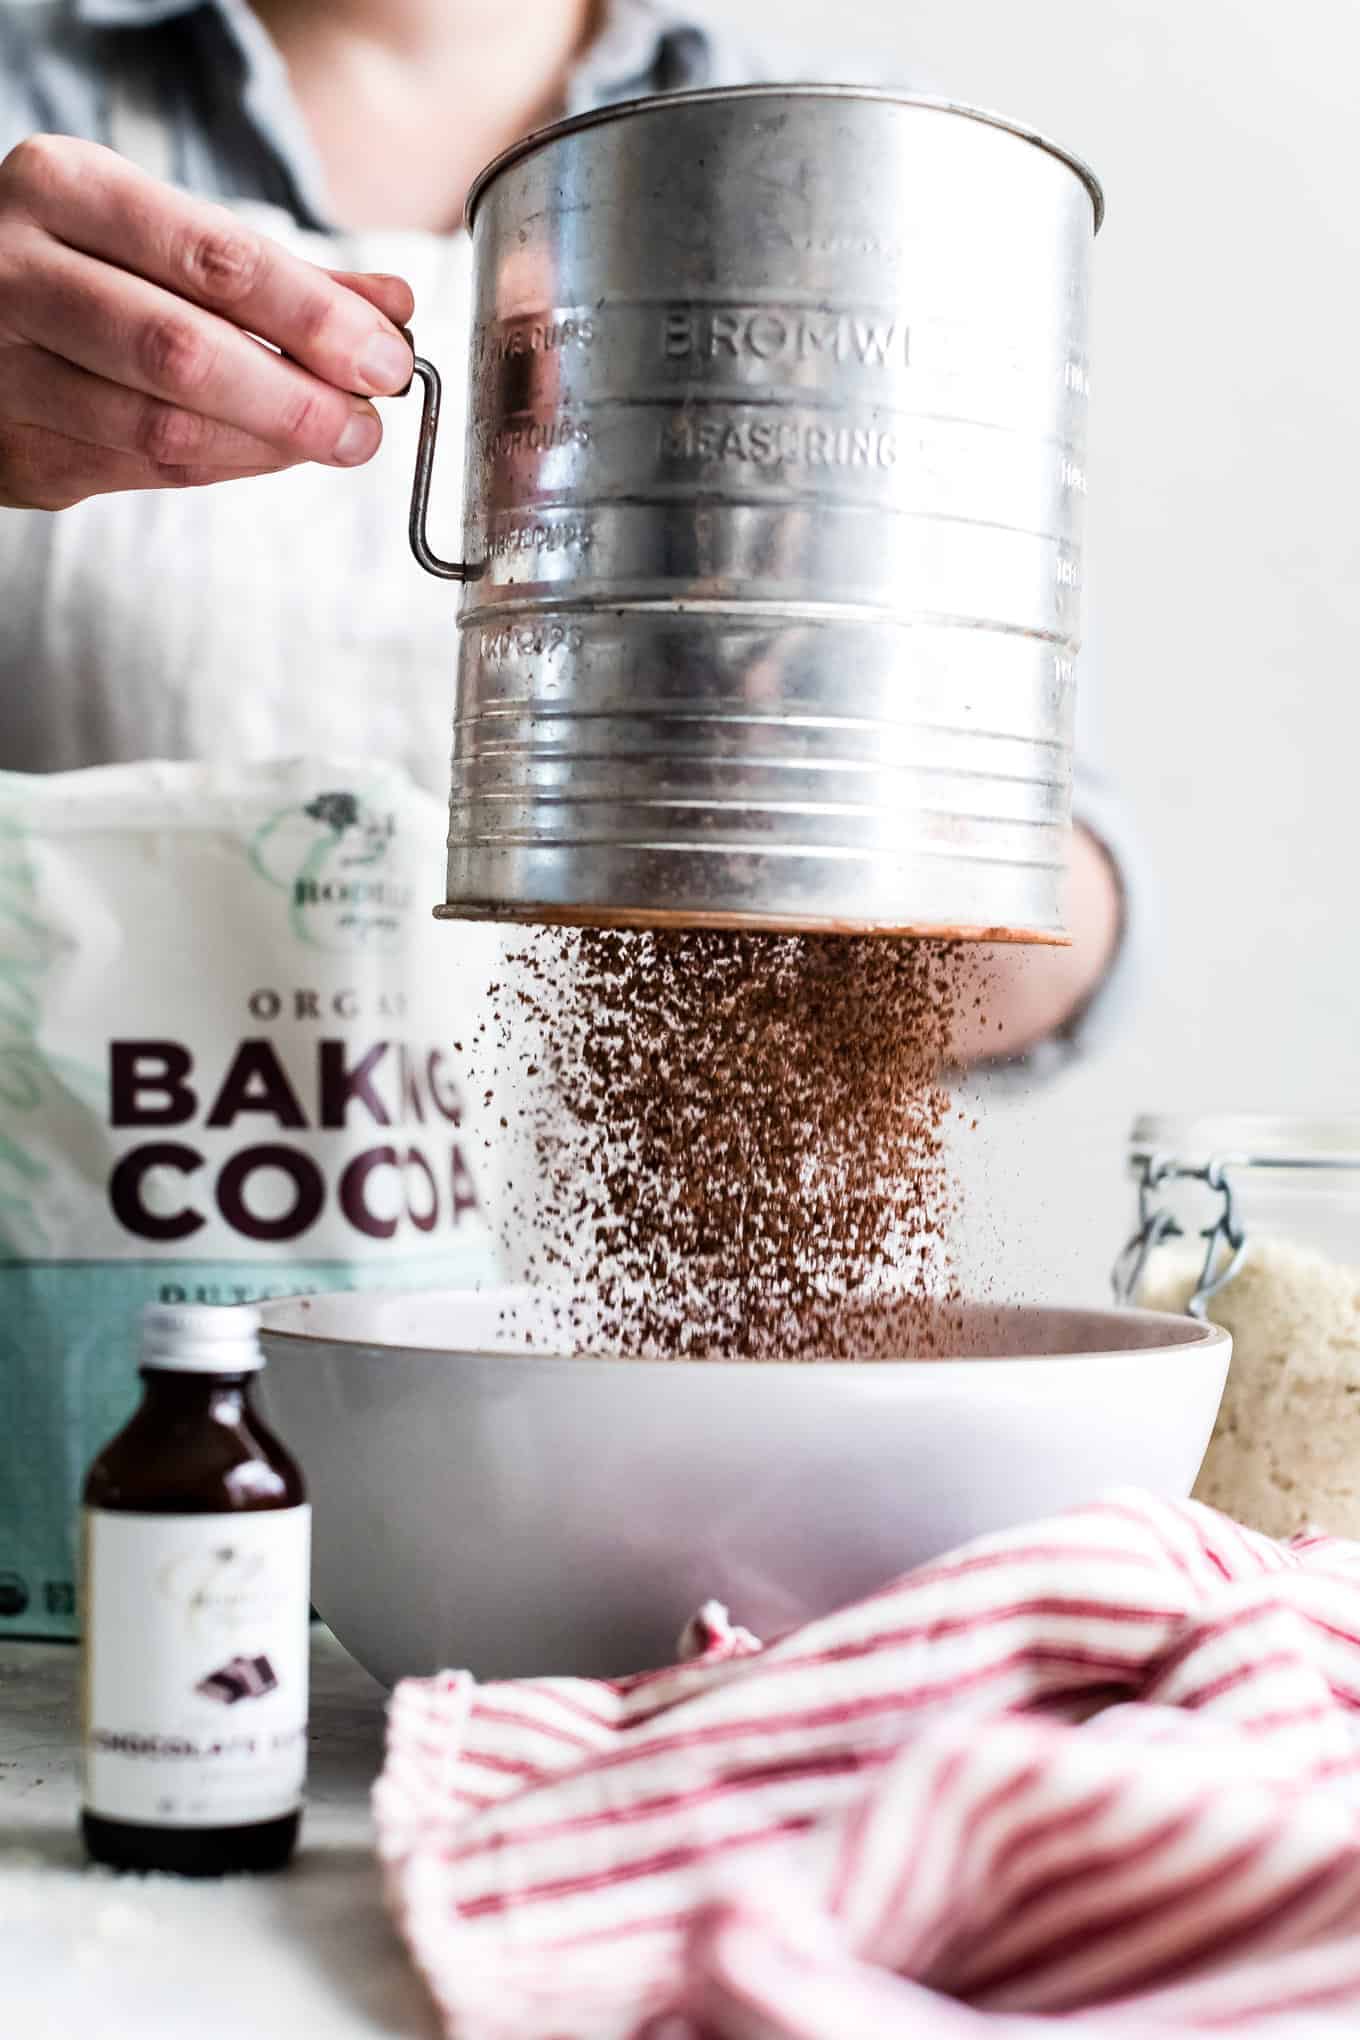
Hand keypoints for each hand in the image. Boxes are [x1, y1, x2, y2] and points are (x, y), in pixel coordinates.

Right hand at [0, 134, 414, 509]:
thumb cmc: (75, 264)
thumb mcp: (159, 234)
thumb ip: (276, 274)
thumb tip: (393, 310)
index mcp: (66, 189)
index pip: (217, 259)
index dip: (315, 318)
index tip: (387, 357)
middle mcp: (19, 271)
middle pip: (185, 351)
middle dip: (297, 399)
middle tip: (364, 426)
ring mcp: (3, 367)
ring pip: (162, 427)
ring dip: (267, 444)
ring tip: (333, 441)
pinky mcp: (12, 448)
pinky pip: (140, 470)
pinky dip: (222, 465)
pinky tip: (267, 452)